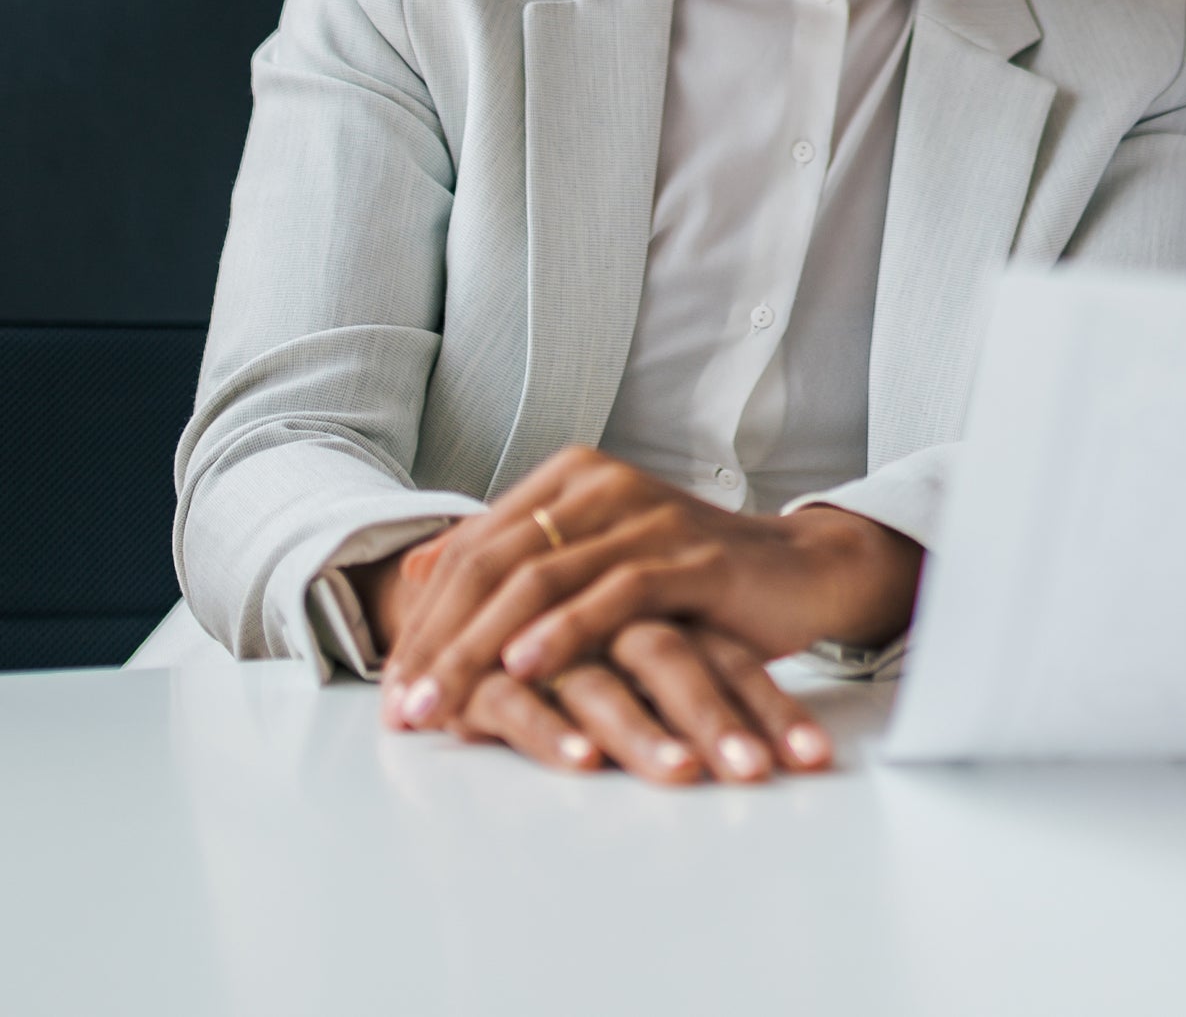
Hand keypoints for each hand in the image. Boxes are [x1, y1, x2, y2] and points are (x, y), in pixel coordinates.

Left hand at [375, 449, 922, 782]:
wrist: (797, 572)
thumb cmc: (687, 581)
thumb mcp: (592, 565)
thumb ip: (516, 563)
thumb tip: (417, 574)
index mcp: (568, 479)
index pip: (470, 550)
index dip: (423, 620)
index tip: (389, 687)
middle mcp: (600, 486)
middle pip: (492, 565)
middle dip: (437, 643)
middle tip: (400, 707)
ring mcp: (646, 517)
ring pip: (539, 581)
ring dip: (479, 650)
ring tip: (439, 704)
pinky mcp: (690, 557)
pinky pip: (613, 594)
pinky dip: (562, 632)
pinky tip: (522, 668)